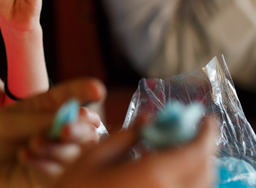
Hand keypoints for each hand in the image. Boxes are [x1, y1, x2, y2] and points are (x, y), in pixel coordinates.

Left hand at [0, 79, 105, 187]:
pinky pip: (62, 172)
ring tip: (31, 144)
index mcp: (45, 109)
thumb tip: (77, 117)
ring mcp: (55, 156)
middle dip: (78, 128)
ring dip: (57, 147)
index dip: (85, 92)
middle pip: (86, 130)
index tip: (96, 89)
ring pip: (77, 153)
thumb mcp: (11, 122)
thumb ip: (43, 120)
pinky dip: (46, 164)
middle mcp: (55, 132)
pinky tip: (24, 158)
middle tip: (63, 129)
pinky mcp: (50, 179)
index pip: (71, 97)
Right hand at [56, 118, 217, 187]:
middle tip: (188, 134)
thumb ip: (126, 136)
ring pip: (198, 187)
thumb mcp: (94, 157)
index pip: (197, 152)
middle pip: (204, 172)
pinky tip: (161, 174)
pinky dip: (183, 182)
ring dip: (193, 168)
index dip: (207, 133)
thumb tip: (149, 119)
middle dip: (202, 150)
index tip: (206, 119)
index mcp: (154, 175)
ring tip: (172, 154)